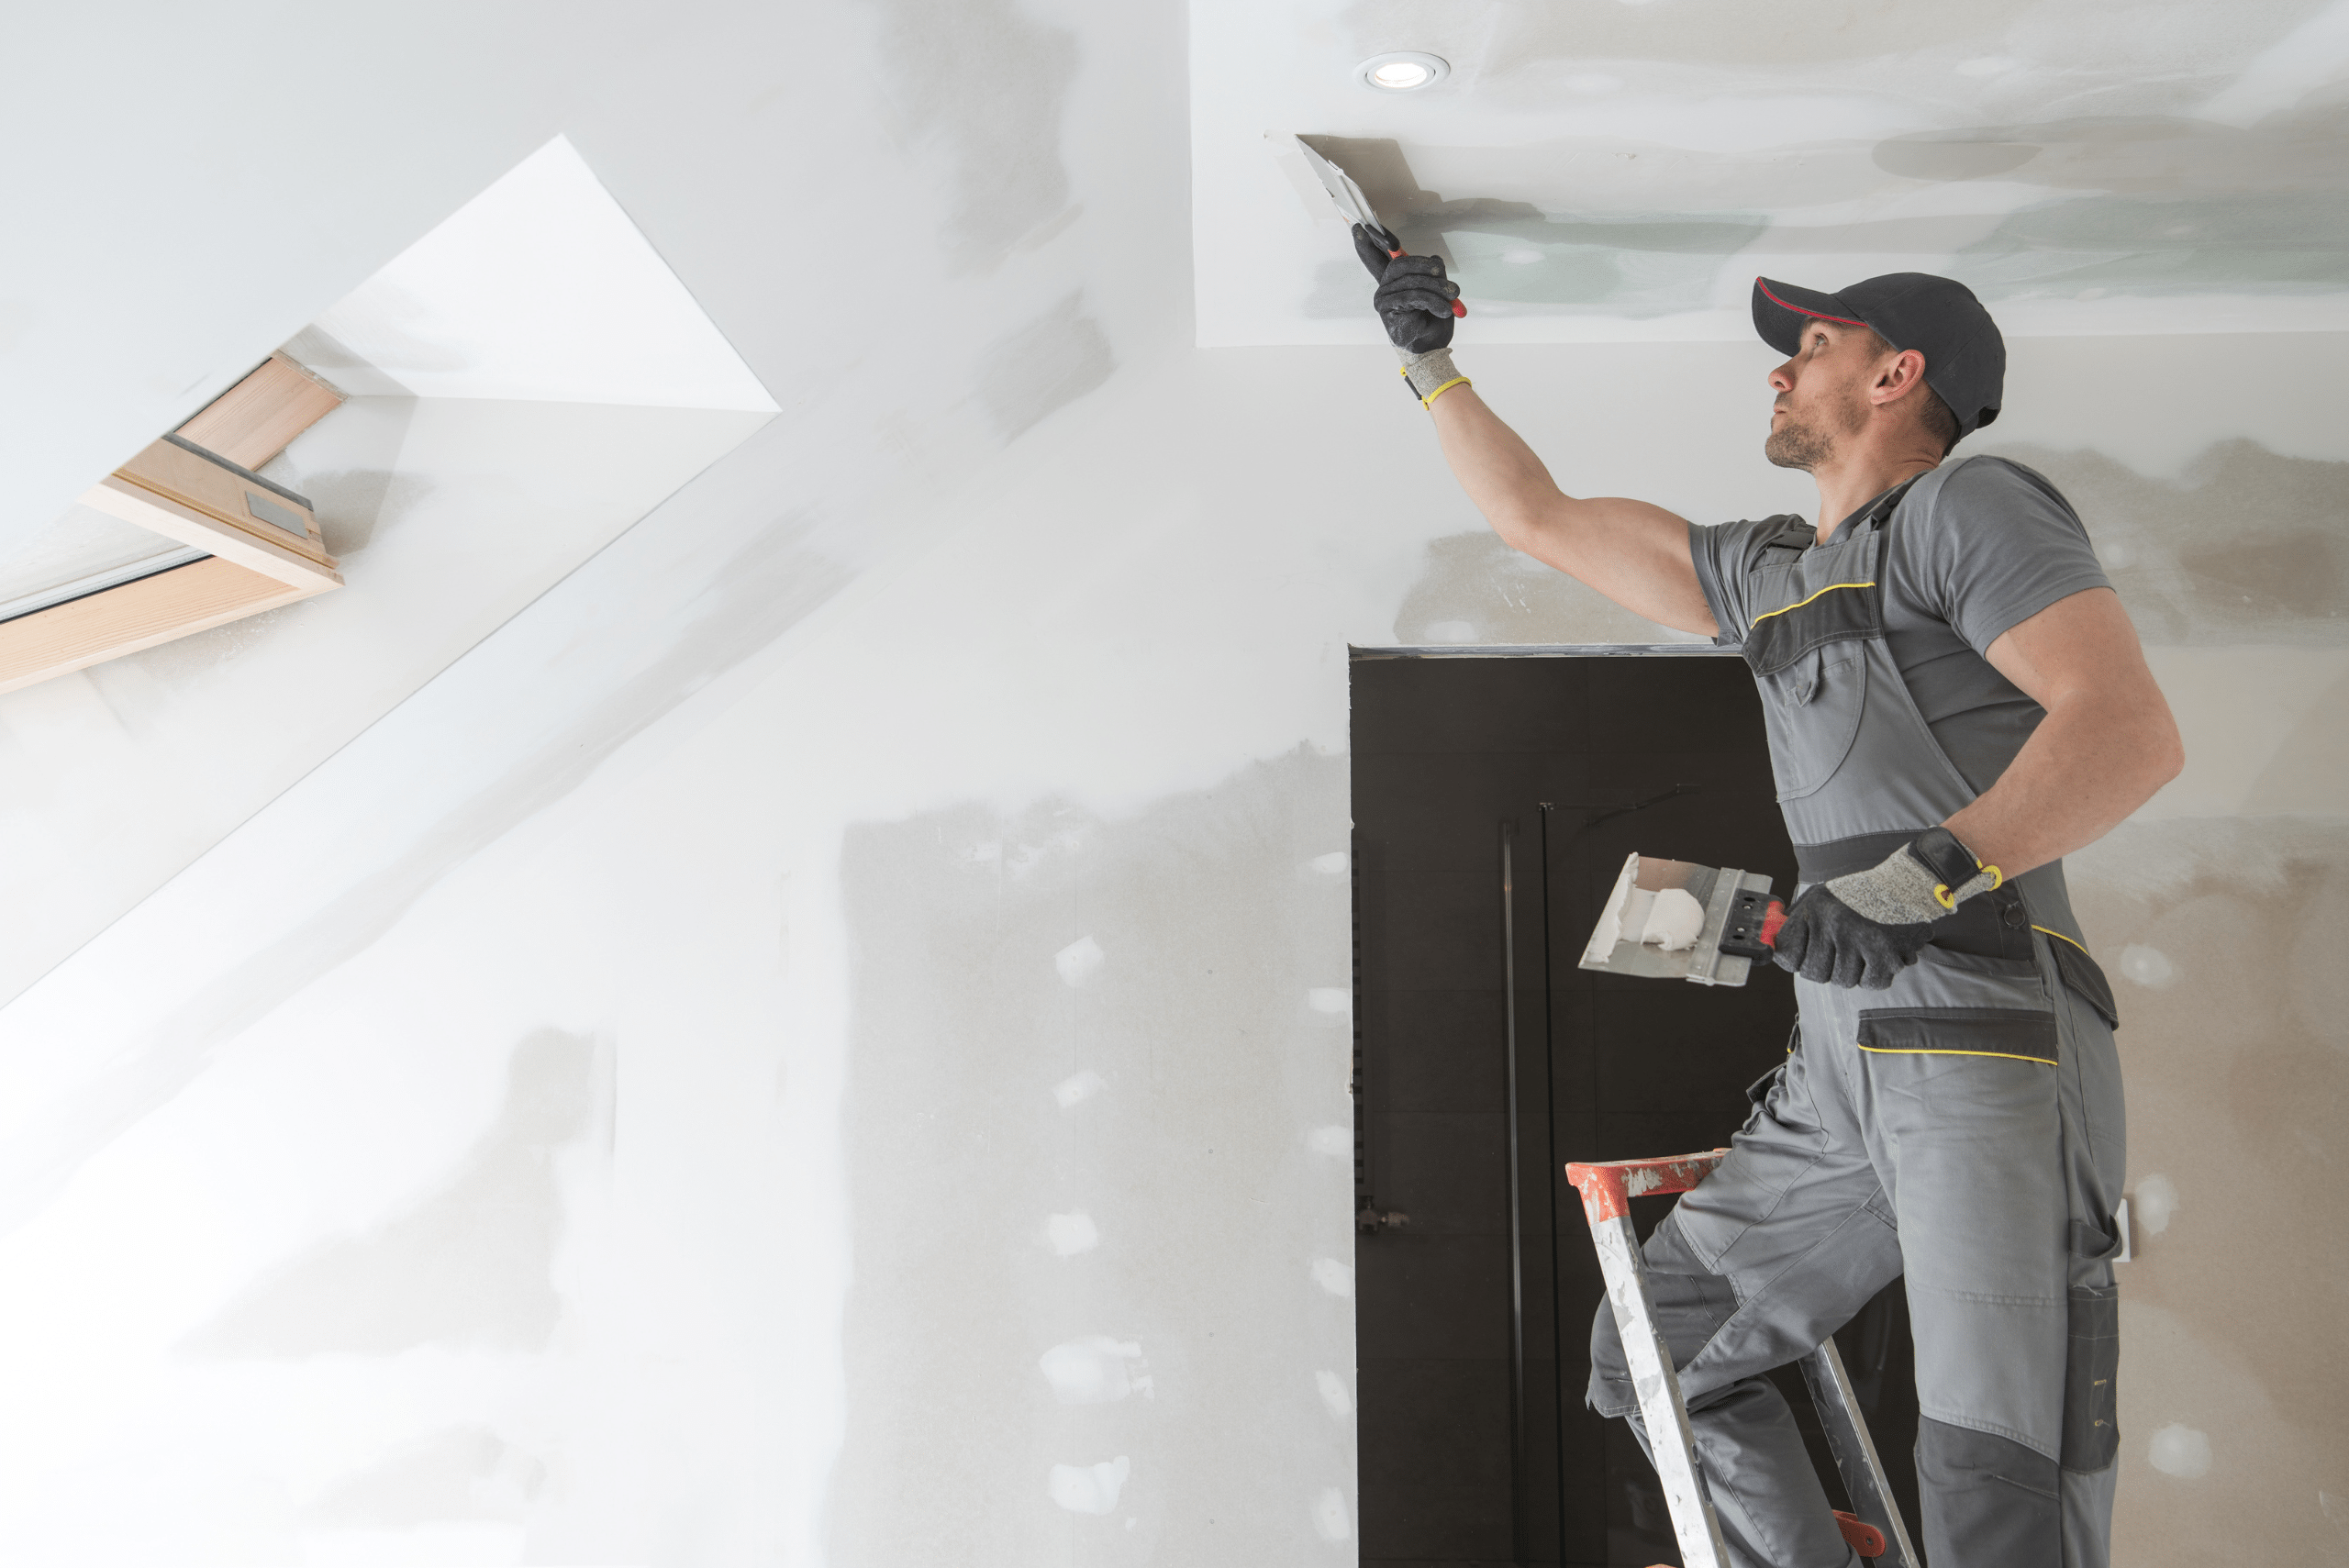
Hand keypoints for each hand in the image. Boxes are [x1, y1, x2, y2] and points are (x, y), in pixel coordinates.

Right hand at [1353, 223, 1457, 353]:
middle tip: (1443, 274)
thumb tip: (1435, 259)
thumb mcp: (1439, 290)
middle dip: (1426, 266)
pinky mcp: (1388, 310)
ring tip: (1452, 297)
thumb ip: (1434, 273)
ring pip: (1412, 281)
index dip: (1368, 243)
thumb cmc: (1433, 320)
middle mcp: (1385, 286)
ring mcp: (1384, 298)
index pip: (1377, 257)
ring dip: (1437, 288)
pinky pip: (1413, 296)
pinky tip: (1443, 309)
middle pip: (1401, 264)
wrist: (1432, 346)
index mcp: (1395, 280)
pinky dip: (1433, 301)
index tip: (1359, 228)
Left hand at [1769, 885, 1931, 989]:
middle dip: (1827, 968)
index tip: (1806, 957)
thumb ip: (1795, 920)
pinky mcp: (1885, 954)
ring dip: (1854, 971)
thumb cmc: (1861, 894)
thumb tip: (1772, 945)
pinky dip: (1876, 975)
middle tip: (1842, 952)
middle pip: (1815, 974)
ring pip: (1843, 981)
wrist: (1908, 883)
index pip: (1787, 955)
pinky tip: (1880, 955)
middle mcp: (1833, 924)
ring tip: (1864, 948)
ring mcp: (1859, 940)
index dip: (1796, 961)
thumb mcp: (1820, 897)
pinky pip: (1870, 983)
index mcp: (1814, 909)